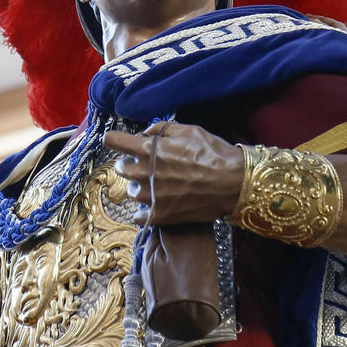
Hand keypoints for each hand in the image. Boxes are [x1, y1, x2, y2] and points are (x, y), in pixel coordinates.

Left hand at [105, 122, 244, 225]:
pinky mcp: (158, 216)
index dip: (113, 139)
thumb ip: (161, 130)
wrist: (232, 183)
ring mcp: (149, 197)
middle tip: (150, 165)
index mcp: (147, 150)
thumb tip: (145, 134)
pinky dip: (146, 210)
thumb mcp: (188, 130)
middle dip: (131, 163)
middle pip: (121, 168)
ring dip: (141, 187)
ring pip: (131, 191)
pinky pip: (138, 215)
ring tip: (163, 185)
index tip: (114, 141)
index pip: (113, 141)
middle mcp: (143, 173)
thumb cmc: (212, 153)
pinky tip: (159, 204)